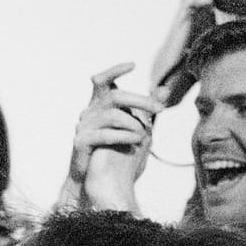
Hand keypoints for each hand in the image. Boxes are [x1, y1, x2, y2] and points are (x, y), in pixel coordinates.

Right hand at [66, 63, 160, 209]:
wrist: (98, 180)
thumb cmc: (116, 151)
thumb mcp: (134, 126)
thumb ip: (146, 109)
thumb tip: (164, 89)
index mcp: (100, 105)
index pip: (103, 81)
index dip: (115, 71)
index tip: (133, 65)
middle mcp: (89, 112)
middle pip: (115, 96)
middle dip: (140, 101)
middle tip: (161, 109)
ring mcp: (83, 127)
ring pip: (112, 115)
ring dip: (134, 123)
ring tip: (146, 134)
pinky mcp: (81, 142)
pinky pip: (105, 135)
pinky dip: (124, 136)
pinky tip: (136, 141)